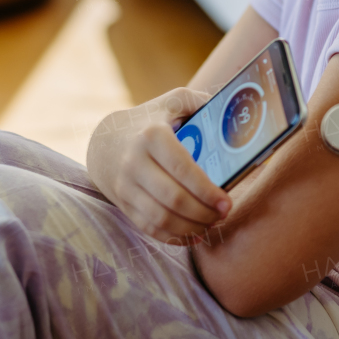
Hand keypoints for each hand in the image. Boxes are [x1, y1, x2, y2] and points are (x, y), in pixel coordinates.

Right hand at [86, 87, 231, 245]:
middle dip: (204, 212)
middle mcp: (134, 162)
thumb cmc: (151, 121)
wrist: (106, 141)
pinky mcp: (123, 203)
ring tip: (211, 223)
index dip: (207, 190)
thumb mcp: (172, 102)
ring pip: (161, 218)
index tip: (226, 202)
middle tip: (223, 214)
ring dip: (191, 227)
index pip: (182, 169)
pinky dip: (173, 236)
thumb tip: (232, 120)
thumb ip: (201, 103)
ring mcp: (126, 185)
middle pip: (173, 199)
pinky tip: (192, 233)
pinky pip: (149, 227)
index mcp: (152, 135)